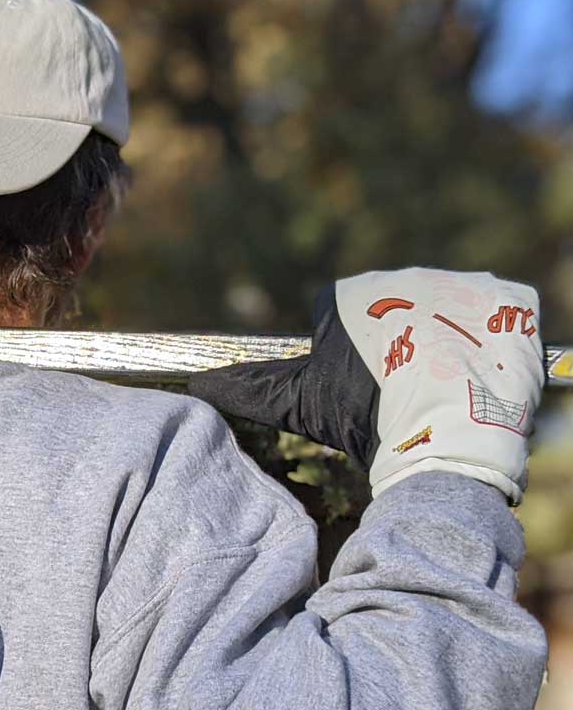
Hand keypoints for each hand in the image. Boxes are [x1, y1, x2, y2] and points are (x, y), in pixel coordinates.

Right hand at [187, 268, 543, 501]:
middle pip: (397, 314)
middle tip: (401, 396)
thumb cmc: (365, 418)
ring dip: (443, 348)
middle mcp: (407, 276)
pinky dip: (488, 347)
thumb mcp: (303, 404)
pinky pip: (497, 319)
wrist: (446, 433)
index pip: (344, 318)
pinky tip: (476, 378)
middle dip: (397, 350)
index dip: (349, 360)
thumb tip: (199, 383)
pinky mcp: (508, 301)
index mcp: (354, 294)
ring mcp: (462, 285)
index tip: (360, 392)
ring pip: (446, 316)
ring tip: (442, 391)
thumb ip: (252, 388)